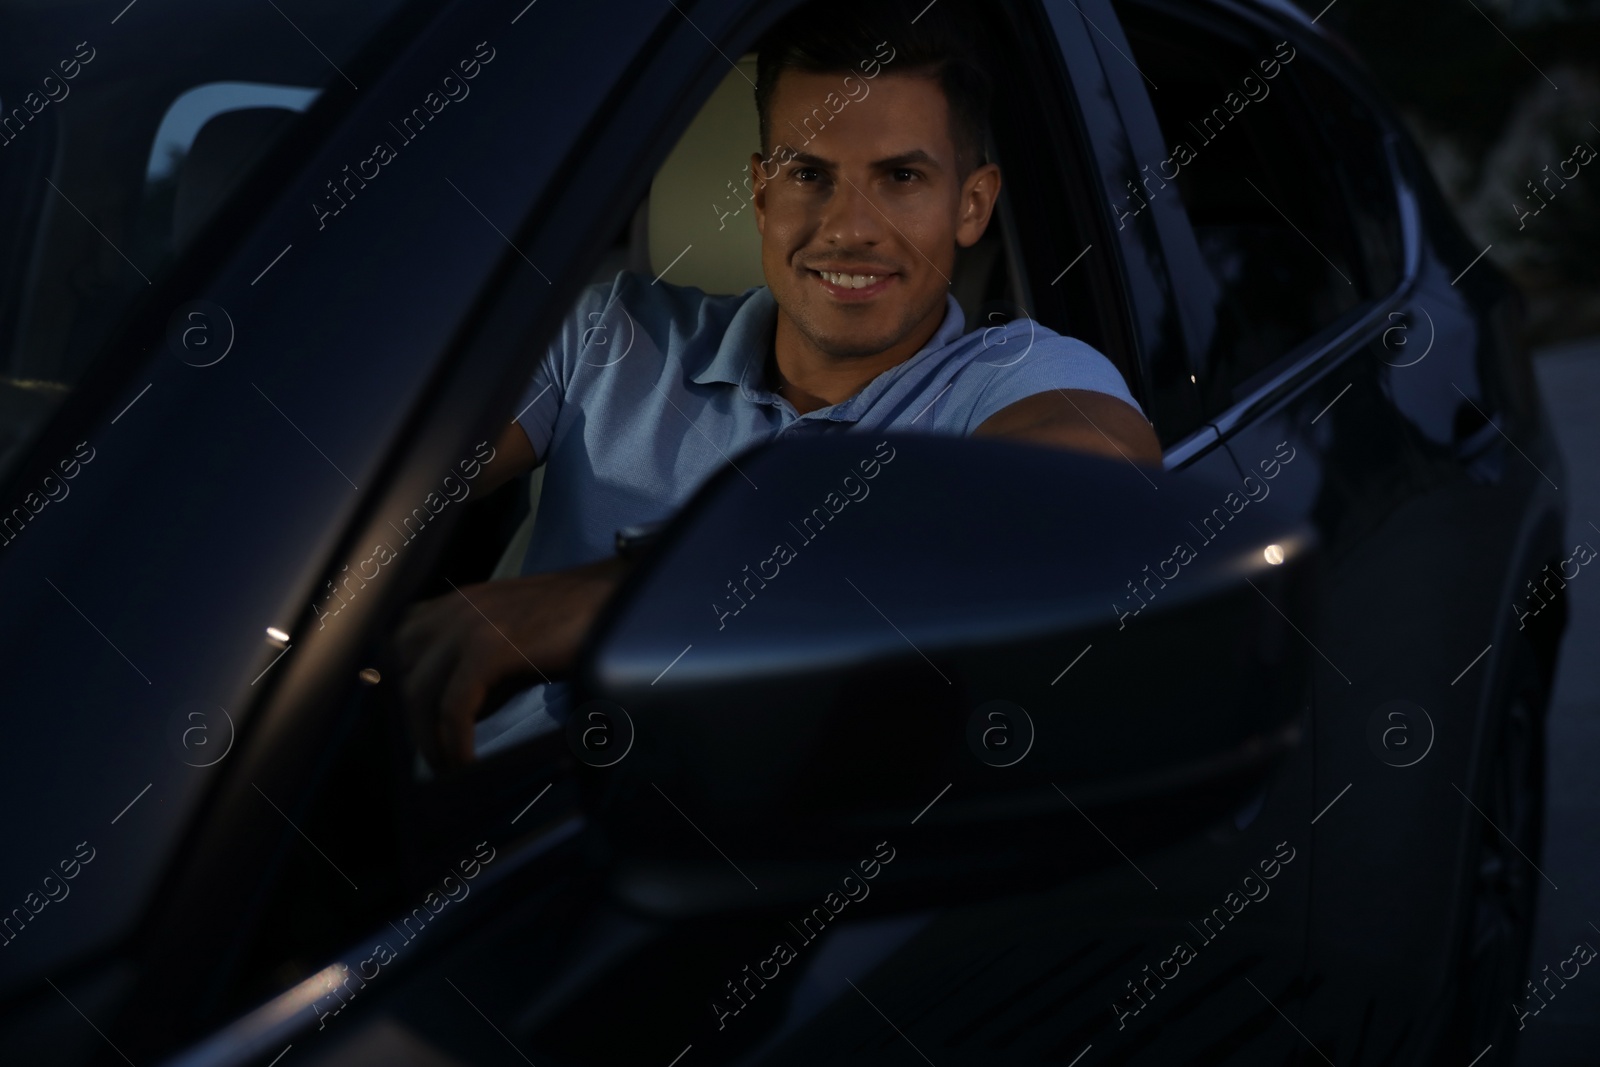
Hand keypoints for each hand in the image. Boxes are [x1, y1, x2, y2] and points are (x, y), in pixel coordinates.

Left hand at [393, 556, 629, 767]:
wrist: (616, 600)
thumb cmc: (569, 627)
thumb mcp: (508, 645)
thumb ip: (470, 674)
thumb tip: (449, 725)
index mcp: (450, 605)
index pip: (392, 650)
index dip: (391, 694)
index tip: (408, 733)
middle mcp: (450, 609)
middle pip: (395, 674)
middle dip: (405, 722)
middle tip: (431, 757)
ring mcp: (467, 624)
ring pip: (416, 694)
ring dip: (427, 740)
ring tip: (448, 768)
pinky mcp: (489, 647)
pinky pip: (454, 707)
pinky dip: (455, 742)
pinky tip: (467, 763)